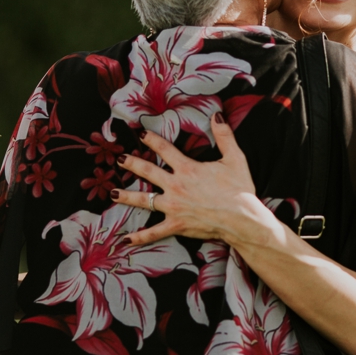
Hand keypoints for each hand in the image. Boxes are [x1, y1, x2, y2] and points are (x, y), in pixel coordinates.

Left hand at [115, 119, 260, 249]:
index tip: (142, 134)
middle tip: (120, 159)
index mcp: (187, 168)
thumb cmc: (239, 189)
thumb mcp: (234, 157)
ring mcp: (173, 207)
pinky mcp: (176, 225)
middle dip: (132, 164)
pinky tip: (126, 239)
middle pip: (148, 173)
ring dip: (127, 196)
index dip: (152, 141)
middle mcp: (176, 186)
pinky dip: (140, 236)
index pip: (165, 150)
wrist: (242, 218)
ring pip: (144, 201)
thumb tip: (216, 115)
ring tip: (113, 193)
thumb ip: (224, 135)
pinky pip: (154, 232)